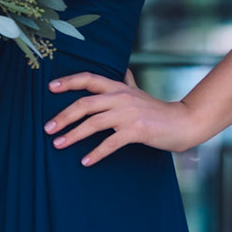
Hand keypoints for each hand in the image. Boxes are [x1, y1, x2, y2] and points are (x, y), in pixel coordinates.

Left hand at [45, 69, 205, 164]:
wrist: (183, 122)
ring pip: (93, 123)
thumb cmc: (157, 110)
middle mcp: (120, 97)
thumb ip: (128, 82)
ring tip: (58, 144)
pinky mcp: (136, 130)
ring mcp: (128, 114)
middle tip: (48, 129)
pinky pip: (110, 143)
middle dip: (63, 116)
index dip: (68, 82)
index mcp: (118, 87)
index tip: (50, 88)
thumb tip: (123, 70)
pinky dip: (96, 153)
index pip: (88, 78)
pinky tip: (85, 161)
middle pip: (84, 103)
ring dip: (73, 135)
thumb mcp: (139, 92)